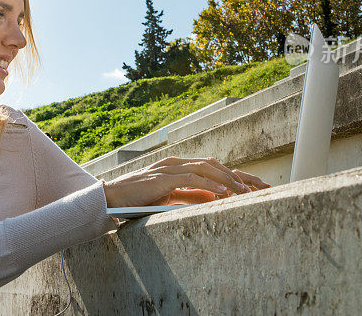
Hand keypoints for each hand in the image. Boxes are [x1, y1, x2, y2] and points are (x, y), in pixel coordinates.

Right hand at [102, 156, 270, 207]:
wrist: (112, 198)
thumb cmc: (137, 199)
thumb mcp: (167, 196)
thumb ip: (187, 195)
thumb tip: (209, 199)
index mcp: (175, 165)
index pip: (207, 165)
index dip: (225, 173)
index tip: (241, 185)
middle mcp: (174, 163)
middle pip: (210, 163)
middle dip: (231, 174)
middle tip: (248, 186)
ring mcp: (168, 168)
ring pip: (205, 168)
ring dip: (225, 179)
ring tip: (241, 190)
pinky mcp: (164, 178)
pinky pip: (192, 178)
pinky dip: (210, 184)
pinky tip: (222, 192)